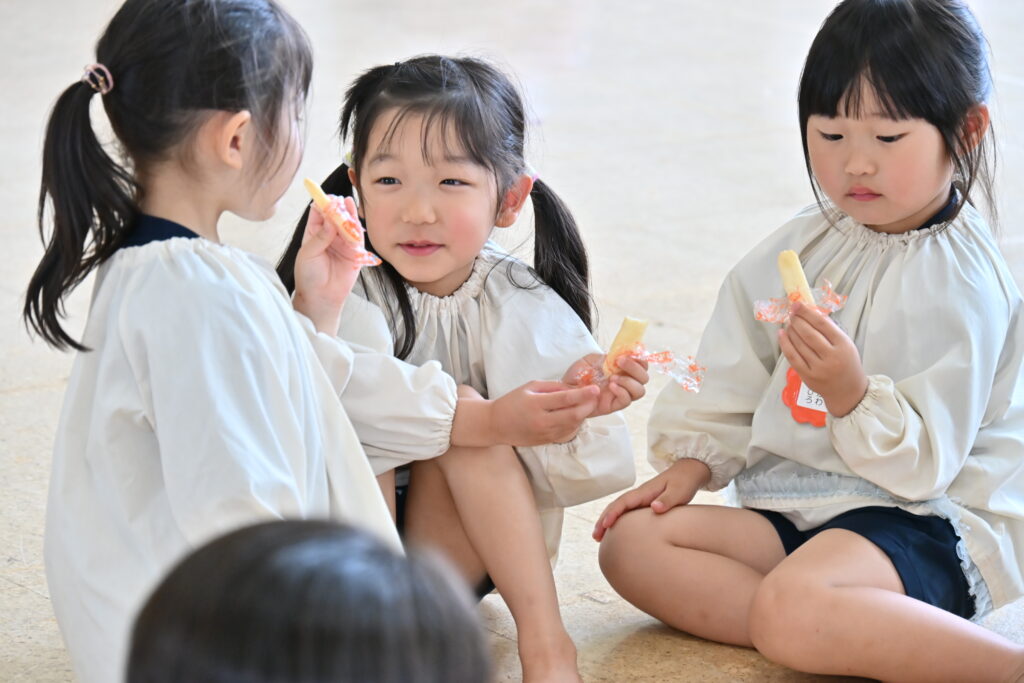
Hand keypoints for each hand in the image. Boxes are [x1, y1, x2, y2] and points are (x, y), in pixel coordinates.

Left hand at [292, 197, 364, 333]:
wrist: (321, 298)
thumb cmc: (308, 276)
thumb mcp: (308, 254)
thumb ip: (320, 236)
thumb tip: (330, 219)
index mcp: (313, 234)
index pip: (318, 214)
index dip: (322, 204)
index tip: (325, 197)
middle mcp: (329, 236)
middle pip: (335, 216)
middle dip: (337, 207)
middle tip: (338, 200)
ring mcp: (342, 244)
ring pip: (347, 225)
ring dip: (348, 214)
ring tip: (348, 203)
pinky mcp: (354, 253)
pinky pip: (357, 238)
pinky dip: (357, 229)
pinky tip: (355, 219)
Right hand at [491, 380, 599, 445]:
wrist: (496, 424)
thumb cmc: (512, 401)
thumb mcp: (530, 387)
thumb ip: (553, 387)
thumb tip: (574, 388)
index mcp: (536, 404)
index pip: (565, 399)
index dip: (583, 394)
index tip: (595, 389)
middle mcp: (541, 421)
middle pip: (573, 415)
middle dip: (588, 406)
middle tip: (595, 397)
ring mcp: (545, 433)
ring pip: (573, 425)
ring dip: (583, 415)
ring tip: (586, 404)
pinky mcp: (546, 441)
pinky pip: (567, 432)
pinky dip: (575, 423)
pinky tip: (575, 414)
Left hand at [562, 353, 648, 416]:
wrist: (565, 388)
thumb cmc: (578, 374)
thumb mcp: (592, 359)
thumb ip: (608, 356)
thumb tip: (622, 353)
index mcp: (621, 369)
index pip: (641, 364)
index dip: (640, 358)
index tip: (629, 352)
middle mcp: (624, 381)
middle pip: (644, 378)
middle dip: (635, 368)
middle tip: (620, 362)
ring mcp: (619, 394)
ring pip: (639, 391)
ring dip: (629, 381)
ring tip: (613, 377)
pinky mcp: (613, 405)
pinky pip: (626, 401)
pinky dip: (621, 392)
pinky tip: (611, 386)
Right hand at [592, 458, 710, 540]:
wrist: (688, 472)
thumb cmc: (684, 482)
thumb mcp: (679, 492)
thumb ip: (667, 500)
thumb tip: (654, 508)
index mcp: (645, 492)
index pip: (624, 502)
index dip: (613, 513)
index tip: (606, 525)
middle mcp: (639, 495)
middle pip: (616, 506)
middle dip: (603, 520)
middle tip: (595, 536)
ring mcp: (640, 499)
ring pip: (619, 509)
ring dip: (607, 521)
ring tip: (598, 537)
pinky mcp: (644, 503)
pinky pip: (626, 512)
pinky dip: (616, 520)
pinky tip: (615, 532)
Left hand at [778, 301, 867, 416]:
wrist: (848, 392)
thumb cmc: (847, 364)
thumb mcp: (846, 344)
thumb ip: (830, 330)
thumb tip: (810, 312)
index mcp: (843, 345)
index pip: (822, 324)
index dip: (808, 312)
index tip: (798, 304)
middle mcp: (831, 357)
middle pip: (809, 334)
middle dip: (797, 320)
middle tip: (791, 312)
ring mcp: (818, 368)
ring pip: (799, 344)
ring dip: (791, 330)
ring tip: (788, 323)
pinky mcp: (808, 376)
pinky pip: (793, 357)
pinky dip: (785, 344)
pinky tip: (782, 334)